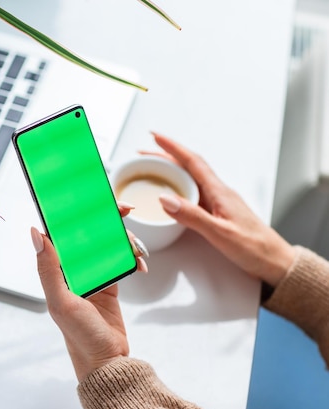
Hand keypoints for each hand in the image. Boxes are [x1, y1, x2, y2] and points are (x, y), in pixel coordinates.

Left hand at [30, 214, 146, 381]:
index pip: (62, 231)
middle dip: (107, 218)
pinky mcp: (109, 283)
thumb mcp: (61, 302)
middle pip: (88, 232)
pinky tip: (140, 265)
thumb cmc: (80, 337)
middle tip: (125, 209)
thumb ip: (48, 268)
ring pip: (107, 243)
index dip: (75, 211)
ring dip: (124, 240)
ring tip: (137, 250)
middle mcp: (72, 270)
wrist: (108, 362)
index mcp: (55, 270)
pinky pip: (120, 260)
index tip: (92, 198)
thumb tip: (36, 233)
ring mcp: (92, 275)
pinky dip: (132, 258)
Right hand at [149, 132, 294, 286]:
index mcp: (219, 192)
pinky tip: (170, 194)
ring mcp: (218, 202)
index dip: (172, 148)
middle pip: (188, 167)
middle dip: (164, 157)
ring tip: (150, 170)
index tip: (155, 137)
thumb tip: (165, 199)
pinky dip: (177, 187)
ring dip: (169, 171)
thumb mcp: (220, 233)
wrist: (274, 262)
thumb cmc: (254, 248)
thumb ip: (192, 216)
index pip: (192, 162)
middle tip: (142, 154)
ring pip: (189, 179)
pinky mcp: (217, 213)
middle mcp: (218, 193)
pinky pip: (193, 193)